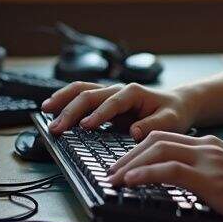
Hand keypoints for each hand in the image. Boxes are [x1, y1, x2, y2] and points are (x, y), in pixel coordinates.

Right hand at [40, 82, 195, 137]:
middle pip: (90, 94)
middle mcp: (118, 90)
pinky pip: (81, 96)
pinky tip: (52, 108)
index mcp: (134, 93)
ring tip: (44, 110)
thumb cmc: (174, 113)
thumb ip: (153, 126)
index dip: (98, 114)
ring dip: (62, 99)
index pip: (112, 102)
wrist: (178, 104)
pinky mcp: (104, 102)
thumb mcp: (171, 122)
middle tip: (57, 127)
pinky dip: (65, 99)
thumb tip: (134, 132)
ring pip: (81, 89)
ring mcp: (109, 95)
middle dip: (71, 110)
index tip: (85, 126)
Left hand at [107, 131, 222, 221]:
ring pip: (157, 150)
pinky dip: (145, 174)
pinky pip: (169, 170)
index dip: (140, 150)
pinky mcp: (211, 179)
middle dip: (128, 155)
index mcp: (212, 147)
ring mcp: (209, 161)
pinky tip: (132, 182)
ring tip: (114, 178)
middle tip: (112, 171)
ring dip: (130, 164)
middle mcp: (208, 148)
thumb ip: (212, 180)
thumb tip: (192, 194)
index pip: (167, 139)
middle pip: (155, 139)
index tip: (125, 165)